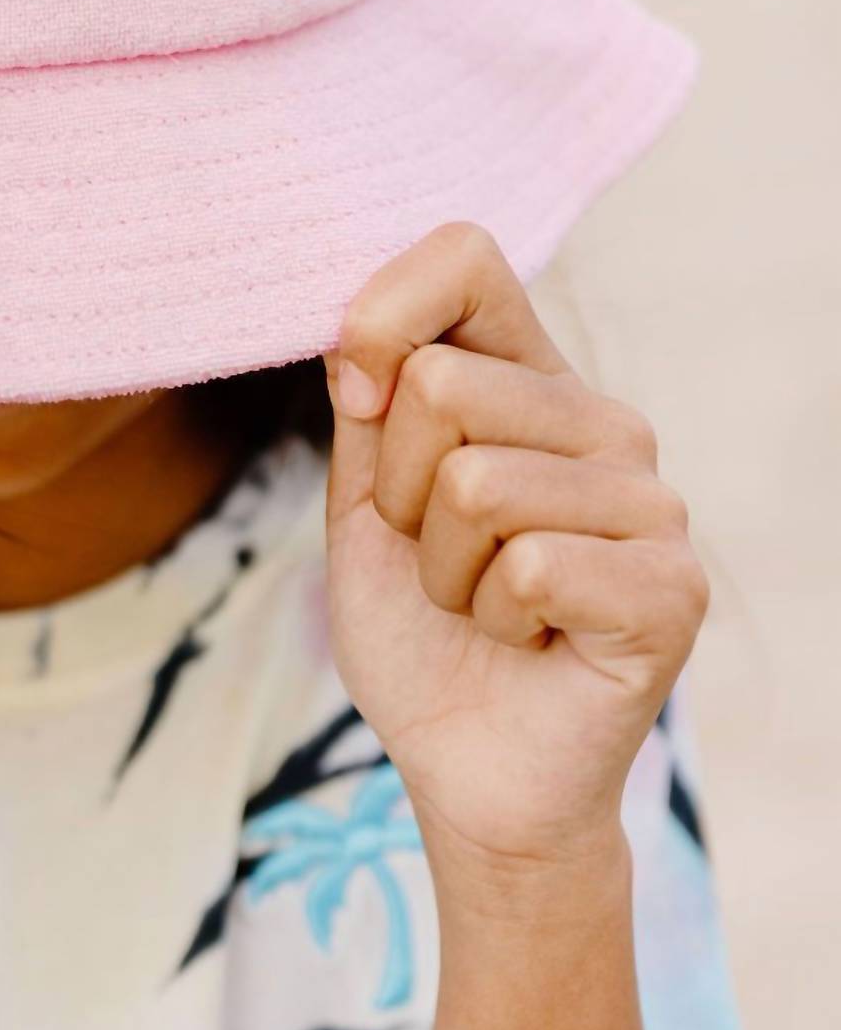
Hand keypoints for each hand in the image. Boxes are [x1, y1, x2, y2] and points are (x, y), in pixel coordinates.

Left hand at [324, 221, 707, 881]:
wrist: (468, 772)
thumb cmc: (420, 631)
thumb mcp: (364, 504)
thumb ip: (368, 405)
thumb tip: (368, 343)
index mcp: (529, 378)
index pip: (466, 257)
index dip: (383, 314)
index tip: (358, 401)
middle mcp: (603, 423)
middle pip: (440, 387)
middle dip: (398, 498)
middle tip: (439, 559)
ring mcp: (651, 504)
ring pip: (475, 486)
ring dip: (443, 574)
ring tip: (485, 608)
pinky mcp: (671, 589)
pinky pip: (528, 567)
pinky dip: (491, 621)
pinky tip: (529, 643)